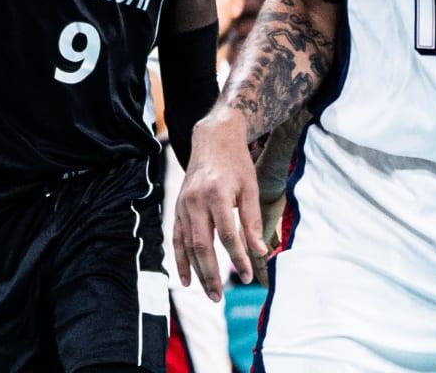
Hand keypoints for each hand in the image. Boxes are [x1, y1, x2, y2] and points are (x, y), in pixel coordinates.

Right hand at [172, 115, 267, 300]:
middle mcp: (195, 200)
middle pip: (201, 245)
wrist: (212, 139)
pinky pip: (176, 237)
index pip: (226, 235)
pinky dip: (179, 258)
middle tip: (219, 297)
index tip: (247, 276)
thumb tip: (259, 252)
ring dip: (196, 271)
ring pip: (187, 244)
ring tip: (209, 293)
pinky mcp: (178, 206)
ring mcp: (183, 204)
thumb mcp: (250, 188)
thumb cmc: (236, 164)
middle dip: (211, 273)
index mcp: (216, 194)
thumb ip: (252, 221)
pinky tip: (185, 279)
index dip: (237, 258)